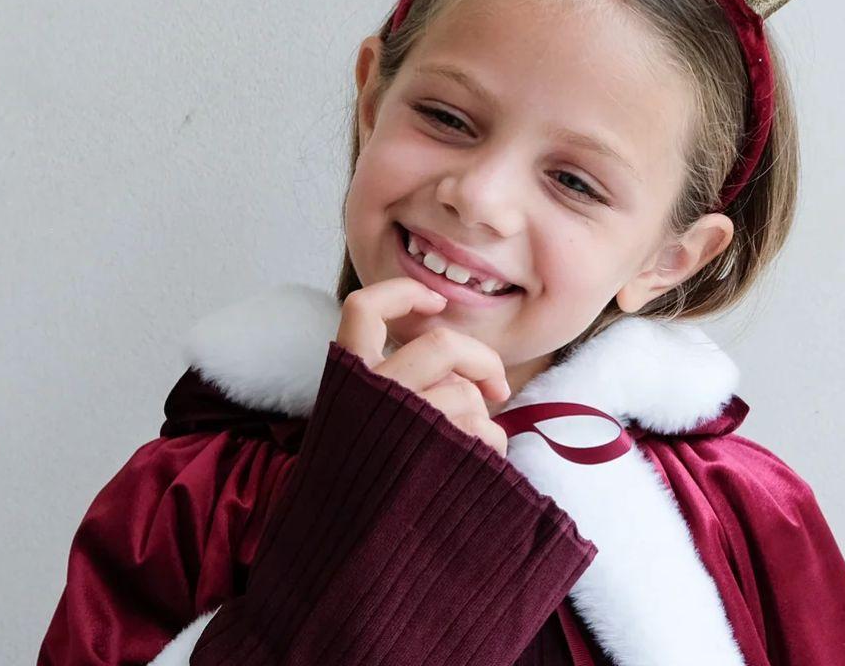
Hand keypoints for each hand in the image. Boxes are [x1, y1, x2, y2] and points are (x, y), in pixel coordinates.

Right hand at [335, 279, 510, 456]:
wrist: (350, 553)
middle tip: (496, 385)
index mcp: (347, 378)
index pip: (363, 308)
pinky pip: (482, 429)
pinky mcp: (433, 457)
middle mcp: (369, 396)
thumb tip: (458, 367)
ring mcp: (400, 425)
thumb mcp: (361, 415)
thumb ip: (398, 379)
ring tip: (473, 439)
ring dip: (482, 414)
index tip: (436, 301)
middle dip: (481, 361)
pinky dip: (492, 442)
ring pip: (464, 391)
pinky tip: (480, 458)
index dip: (405, 292)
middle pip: (441, 344)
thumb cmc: (369, 472)